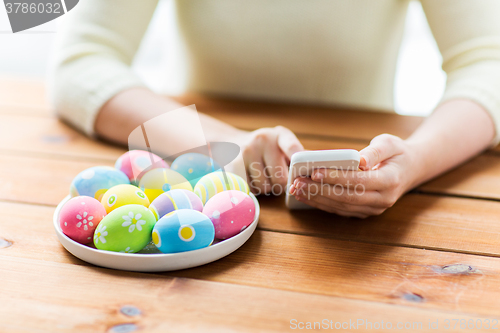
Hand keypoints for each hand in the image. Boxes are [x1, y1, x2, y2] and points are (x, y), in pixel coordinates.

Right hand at [234, 126, 303, 194]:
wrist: (232, 143)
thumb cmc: (265, 148)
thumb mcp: (281, 144)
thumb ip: (297, 155)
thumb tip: (317, 166)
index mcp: (279, 135)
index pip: (291, 146)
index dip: (298, 158)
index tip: (303, 167)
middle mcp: (262, 140)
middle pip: (280, 178)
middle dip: (279, 184)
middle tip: (274, 176)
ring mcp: (246, 152)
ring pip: (265, 187)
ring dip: (265, 188)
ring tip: (260, 175)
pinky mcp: (233, 166)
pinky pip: (250, 189)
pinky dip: (252, 190)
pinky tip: (250, 179)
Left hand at [289, 134, 418, 217]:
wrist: (410, 170)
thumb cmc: (397, 152)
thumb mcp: (390, 143)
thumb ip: (375, 150)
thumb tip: (360, 160)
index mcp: (390, 181)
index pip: (359, 181)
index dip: (336, 177)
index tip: (315, 171)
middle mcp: (383, 199)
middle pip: (346, 197)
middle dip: (319, 189)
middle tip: (297, 181)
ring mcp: (374, 209)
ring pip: (341, 206)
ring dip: (316, 199)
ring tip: (296, 189)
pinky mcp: (364, 212)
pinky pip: (340, 210)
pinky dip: (321, 203)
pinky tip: (305, 195)